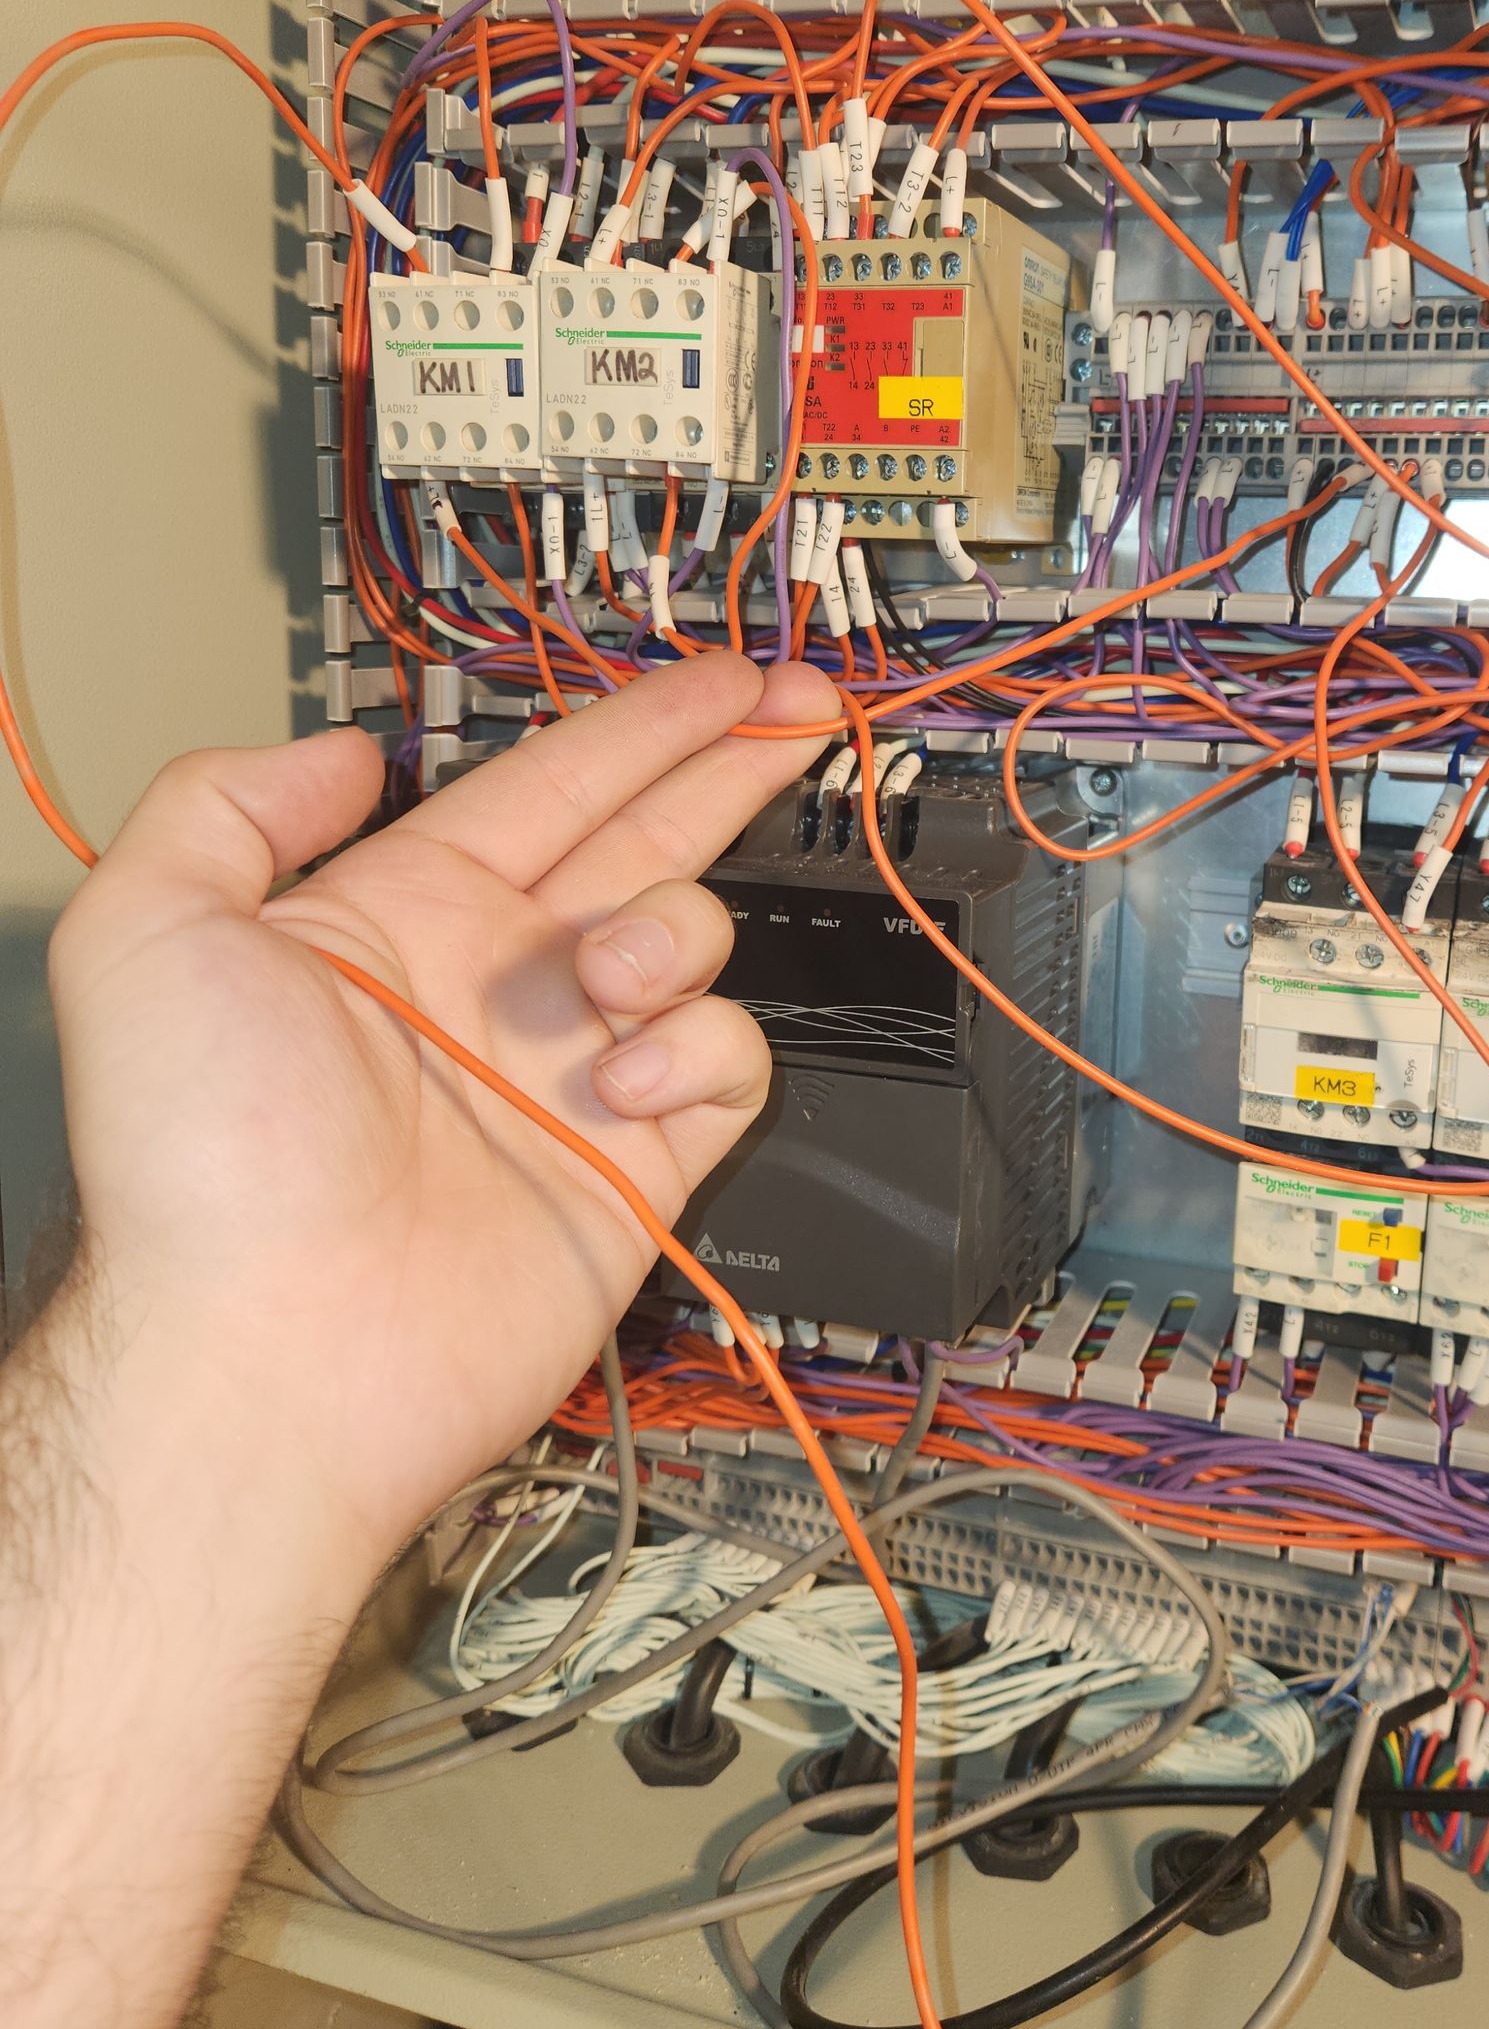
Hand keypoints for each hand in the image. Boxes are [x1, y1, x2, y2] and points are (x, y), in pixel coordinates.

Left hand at [47, 650, 834, 1571]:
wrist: (274, 1351)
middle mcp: (498, 984)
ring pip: (691, 939)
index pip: (552, 783)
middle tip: (804, 706)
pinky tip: (624, 1072)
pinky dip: (698, 1046)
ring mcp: (573, 1071)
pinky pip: (726, 1062)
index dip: (643, 723)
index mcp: (402, 914)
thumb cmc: (200, 1164)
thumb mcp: (144, 930)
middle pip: (646, 836)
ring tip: (611, 971)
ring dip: (673, 925)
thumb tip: (342, 750)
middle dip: (730, 763)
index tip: (722, 676)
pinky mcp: (637, 1160)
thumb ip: (227, 801)